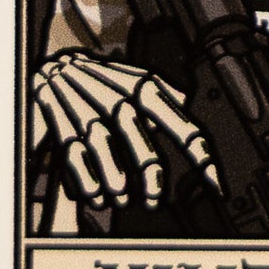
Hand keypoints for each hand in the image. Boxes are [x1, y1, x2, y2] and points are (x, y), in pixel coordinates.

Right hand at [30, 51, 217, 212]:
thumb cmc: (106, 80)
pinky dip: (86, 179)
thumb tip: (190, 102)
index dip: (200, 156)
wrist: (53, 67)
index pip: (180, 124)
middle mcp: (118, 99)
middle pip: (139, 137)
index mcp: (144, 89)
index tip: (214, 185)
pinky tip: (97, 197)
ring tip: (123, 200)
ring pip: (104, 145)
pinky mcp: (63, 125)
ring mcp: (89, 112)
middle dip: (148, 173)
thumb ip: (167, 94)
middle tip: (153, 200)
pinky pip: (74, 154)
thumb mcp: (139, 78)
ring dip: (114, 178)